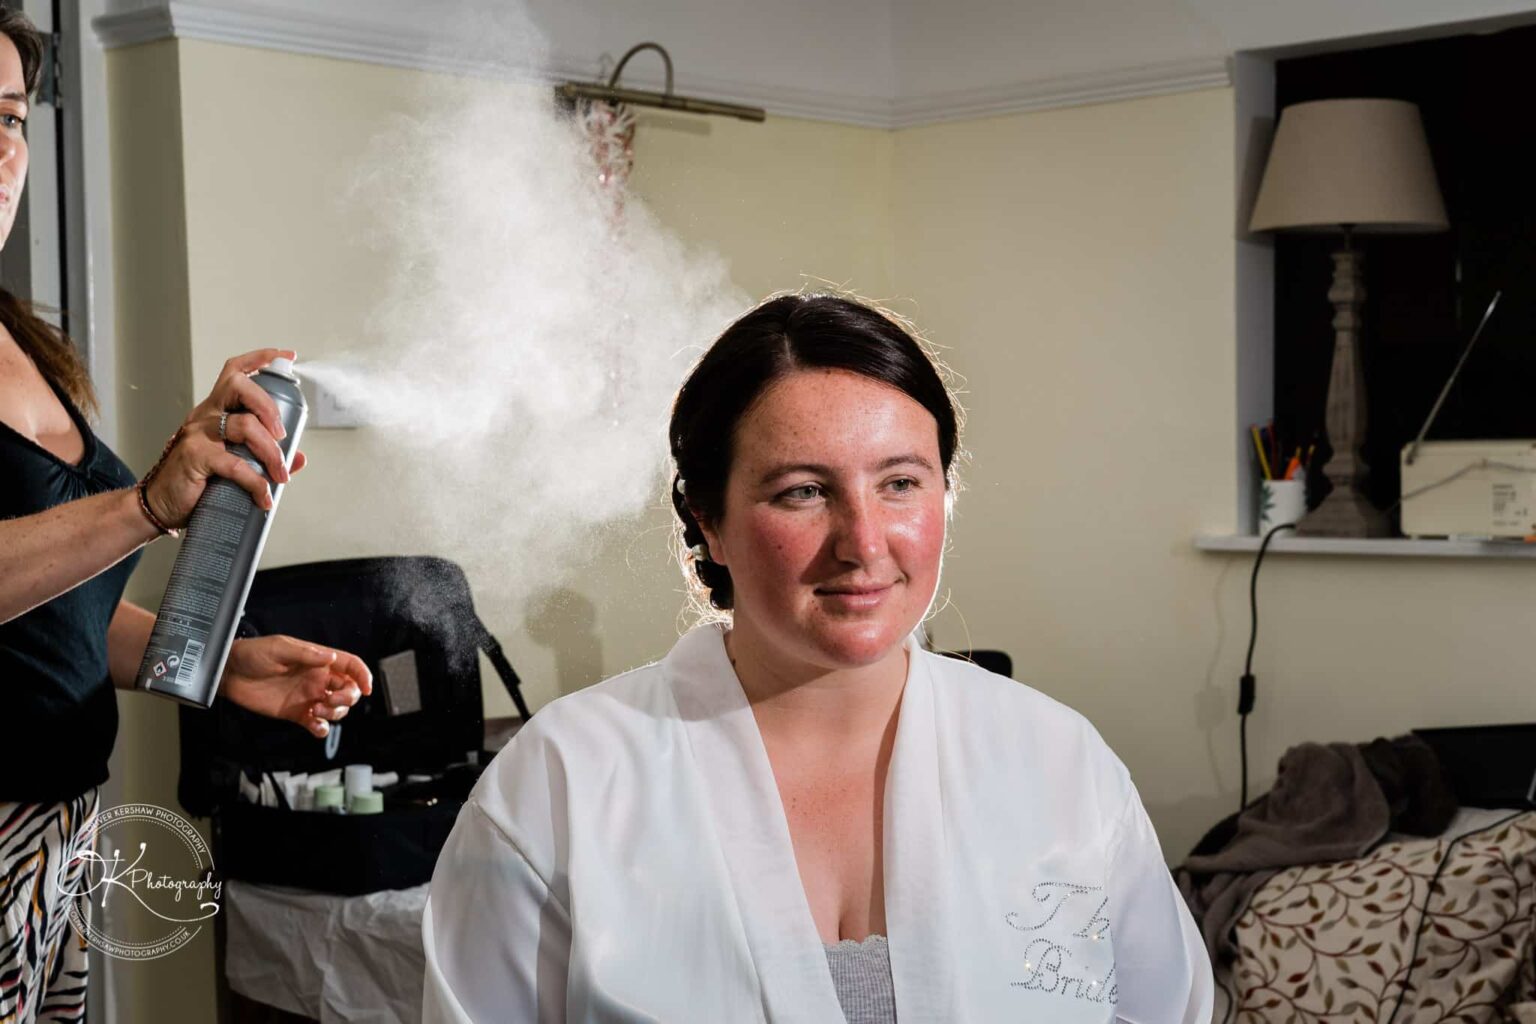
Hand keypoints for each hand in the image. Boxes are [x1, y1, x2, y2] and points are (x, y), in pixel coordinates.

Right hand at [142, 349, 309, 527]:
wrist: (162, 503)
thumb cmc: (198, 479)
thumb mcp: (235, 462)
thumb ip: (266, 457)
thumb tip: (300, 457)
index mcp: (215, 410)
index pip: (234, 372)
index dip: (260, 359)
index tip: (287, 355)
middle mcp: (205, 415)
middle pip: (239, 386)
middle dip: (269, 406)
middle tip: (283, 434)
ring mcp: (198, 433)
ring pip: (245, 425)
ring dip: (271, 451)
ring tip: (280, 474)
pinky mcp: (195, 456)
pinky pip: (235, 464)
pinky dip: (256, 482)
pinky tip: (264, 497)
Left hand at [221, 635, 372, 738]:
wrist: (229, 673)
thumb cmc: (253, 654)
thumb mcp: (280, 648)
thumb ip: (306, 655)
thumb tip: (331, 658)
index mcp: (318, 661)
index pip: (350, 666)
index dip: (363, 675)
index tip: (367, 688)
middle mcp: (317, 679)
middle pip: (349, 690)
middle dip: (348, 698)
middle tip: (332, 701)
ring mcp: (307, 697)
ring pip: (337, 709)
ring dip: (335, 713)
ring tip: (316, 710)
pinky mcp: (296, 713)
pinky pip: (317, 724)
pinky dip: (322, 729)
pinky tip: (316, 726)